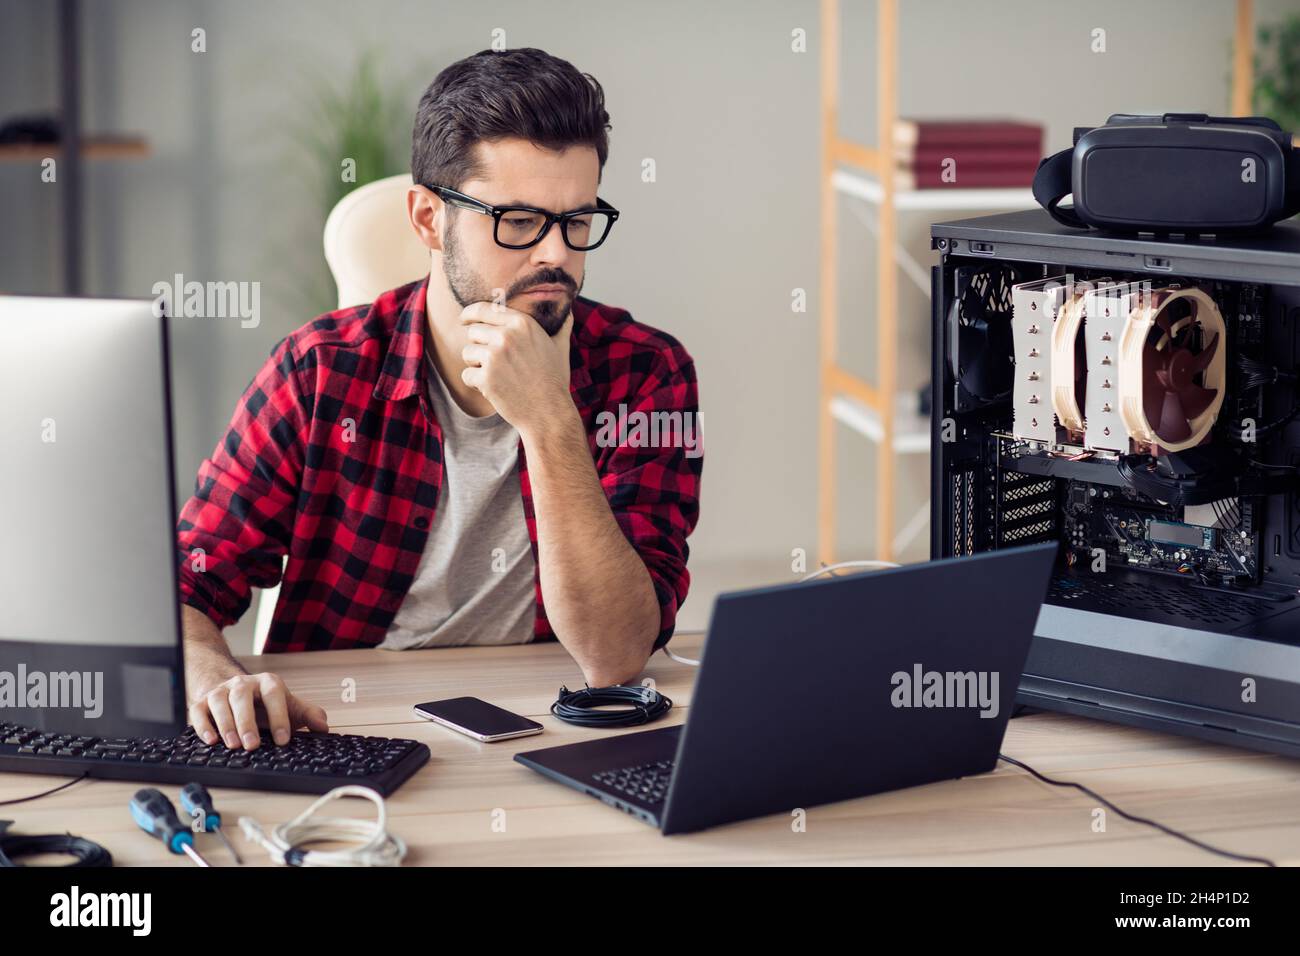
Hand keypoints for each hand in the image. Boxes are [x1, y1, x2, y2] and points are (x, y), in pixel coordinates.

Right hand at [187, 671, 328, 750]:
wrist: (236, 692)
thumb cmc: (266, 704)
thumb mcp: (289, 706)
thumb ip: (308, 714)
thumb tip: (323, 727)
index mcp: (268, 683)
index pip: (274, 695)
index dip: (279, 716)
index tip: (283, 739)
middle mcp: (242, 684)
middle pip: (243, 697)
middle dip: (247, 722)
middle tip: (253, 745)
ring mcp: (221, 691)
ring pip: (219, 702)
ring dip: (225, 725)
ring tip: (233, 745)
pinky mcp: (202, 702)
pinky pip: (198, 711)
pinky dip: (203, 726)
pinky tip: (211, 741)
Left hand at [459, 302, 573, 434]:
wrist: (550, 412)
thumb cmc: (554, 380)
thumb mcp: (560, 347)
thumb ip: (561, 325)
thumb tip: (566, 309)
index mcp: (522, 323)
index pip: (483, 309)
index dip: (469, 313)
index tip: (464, 319)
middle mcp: (506, 336)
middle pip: (473, 332)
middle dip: (479, 346)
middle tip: (495, 362)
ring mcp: (494, 357)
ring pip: (467, 353)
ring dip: (476, 365)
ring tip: (497, 376)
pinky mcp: (486, 378)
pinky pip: (466, 375)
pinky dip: (476, 384)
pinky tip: (494, 389)